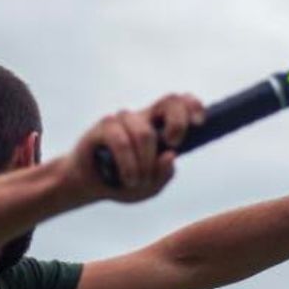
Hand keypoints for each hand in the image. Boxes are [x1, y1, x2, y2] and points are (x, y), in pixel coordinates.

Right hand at [71, 93, 205, 201]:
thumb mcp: (150, 187)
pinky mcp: (102, 127)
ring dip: (144, 164)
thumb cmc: (123, 183)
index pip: (180, 103)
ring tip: (136, 182)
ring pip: (144, 133)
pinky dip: (128, 164)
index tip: (200, 124)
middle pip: (169, 101)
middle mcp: (142, 118)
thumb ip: (164, 174)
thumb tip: (169, 155)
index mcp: (159, 126)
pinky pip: (121, 141)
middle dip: (178, 122)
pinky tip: (127, 179)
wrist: (88, 187)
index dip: (193, 106)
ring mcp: (122, 120)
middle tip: (173, 144)